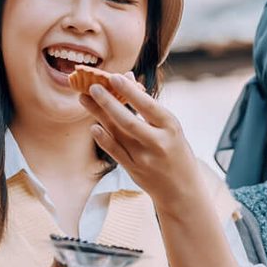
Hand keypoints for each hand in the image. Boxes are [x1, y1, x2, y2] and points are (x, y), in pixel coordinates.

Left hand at [80, 75, 208, 209]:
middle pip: (128, 121)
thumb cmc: (175, 150)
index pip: (148, 106)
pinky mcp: (134, 170)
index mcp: (171, 127)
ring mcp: (144, 158)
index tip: (114, 77)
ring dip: (99, 115)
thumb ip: (148, 105)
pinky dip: (104, 139)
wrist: (182, 190)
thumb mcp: (170, 127)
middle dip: (108, 103)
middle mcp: (158, 143)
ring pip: (118, 134)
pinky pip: (115, 152)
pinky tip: (93, 127)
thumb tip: (128, 77)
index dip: (130, 91)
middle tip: (92, 87)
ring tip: (84, 99)